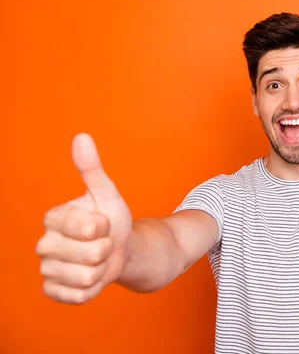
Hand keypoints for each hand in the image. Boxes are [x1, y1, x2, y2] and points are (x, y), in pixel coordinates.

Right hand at [35, 134, 131, 303]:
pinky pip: (79, 296)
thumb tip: (81, 137)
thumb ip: (92, 168)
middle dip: (107, 250)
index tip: (103, 222)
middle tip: (103, 243)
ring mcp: (47, 269)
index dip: (105, 227)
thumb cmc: (111, 220)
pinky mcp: (53, 291)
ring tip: (99, 260)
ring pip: (87, 277)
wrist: (118, 250)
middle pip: (91, 255)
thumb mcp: (107, 194)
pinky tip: (92, 276)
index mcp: (54, 218)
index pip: (89, 227)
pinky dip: (95, 289)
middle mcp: (44, 244)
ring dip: (102, 270)